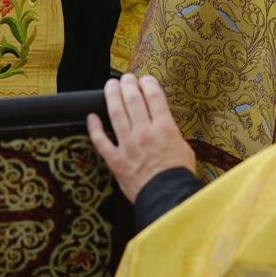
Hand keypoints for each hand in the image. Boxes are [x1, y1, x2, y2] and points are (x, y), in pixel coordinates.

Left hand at [86, 73, 196, 203]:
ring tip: (110, 85)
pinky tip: (91, 117)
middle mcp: (144, 133)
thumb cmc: (179, 176)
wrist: (168, 199)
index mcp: (164, 129)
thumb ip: (171, 133)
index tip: (145, 79)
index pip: (154, 97)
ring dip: (111, 96)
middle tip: (126, 77)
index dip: (148, 84)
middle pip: (132, 100)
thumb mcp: (184, 149)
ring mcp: (128, 145)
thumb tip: (163, 123)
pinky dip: (94, 128)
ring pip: (115, 113)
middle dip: (128, 84)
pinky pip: (101, 141)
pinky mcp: (116, 160)